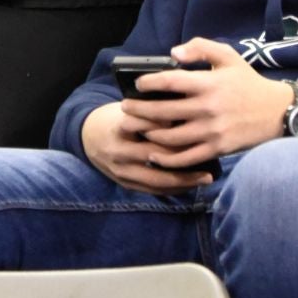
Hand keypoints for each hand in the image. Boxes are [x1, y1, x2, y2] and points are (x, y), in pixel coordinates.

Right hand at [80, 101, 212, 195]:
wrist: (88, 137)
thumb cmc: (116, 117)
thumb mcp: (127, 108)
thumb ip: (149, 112)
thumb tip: (183, 110)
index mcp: (119, 126)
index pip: (144, 126)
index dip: (166, 126)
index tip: (189, 123)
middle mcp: (119, 150)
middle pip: (155, 156)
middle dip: (183, 157)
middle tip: (209, 155)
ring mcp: (121, 170)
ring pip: (156, 179)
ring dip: (183, 180)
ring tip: (206, 177)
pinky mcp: (124, 183)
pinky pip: (152, 190)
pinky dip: (172, 189)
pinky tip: (190, 186)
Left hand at [119, 38, 292, 166]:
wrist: (277, 112)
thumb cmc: (248, 82)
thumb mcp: (228, 56)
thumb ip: (200, 48)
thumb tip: (173, 54)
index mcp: (209, 83)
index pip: (170, 82)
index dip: (148, 83)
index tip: (136, 84)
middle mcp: (208, 108)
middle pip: (164, 112)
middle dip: (139, 110)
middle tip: (125, 108)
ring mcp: (212, 131)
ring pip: (171, 137)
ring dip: (149, 134)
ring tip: (137, 128)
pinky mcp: (217, 149)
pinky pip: (186, 158)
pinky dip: (167, 159)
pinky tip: (154, 154)